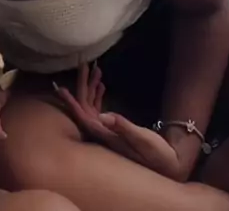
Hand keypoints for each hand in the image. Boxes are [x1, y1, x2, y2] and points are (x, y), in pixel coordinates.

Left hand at [55, 63, 181, 179]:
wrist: (167, 164)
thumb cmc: (156, 154)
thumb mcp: (142, 139)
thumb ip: (123, 127)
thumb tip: (103, 116)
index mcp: (105, 135)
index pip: (83, 116)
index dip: (71, 103)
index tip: (60, 88)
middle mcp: (102, 133)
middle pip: (85, 107)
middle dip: (83, 85)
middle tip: (83, 65)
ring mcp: (107, 131)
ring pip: (91, 107)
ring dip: (91, 88)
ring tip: (94, 69)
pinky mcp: (114, 130)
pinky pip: (100, 110)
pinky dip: (99, 96)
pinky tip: (101, 85)